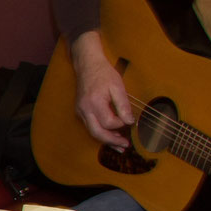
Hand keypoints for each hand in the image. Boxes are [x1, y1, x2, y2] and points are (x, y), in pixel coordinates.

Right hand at [71, 32, 132, 148]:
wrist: (87, 65)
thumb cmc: (104, 73)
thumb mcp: (118, 86)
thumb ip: (123, 105)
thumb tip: (129, 121)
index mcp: (94, 102)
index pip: (109, 122)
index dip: (120, 124)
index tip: (129, 121)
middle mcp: (85, 109)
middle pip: (97, 133)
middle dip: (112, 141)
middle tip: (124, 146)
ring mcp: (80, 111)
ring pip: (92, 132)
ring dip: (106, 140)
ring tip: (119, 145)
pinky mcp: (80, 111)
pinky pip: (90, 126)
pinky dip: (100, 133)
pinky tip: (110, 135)